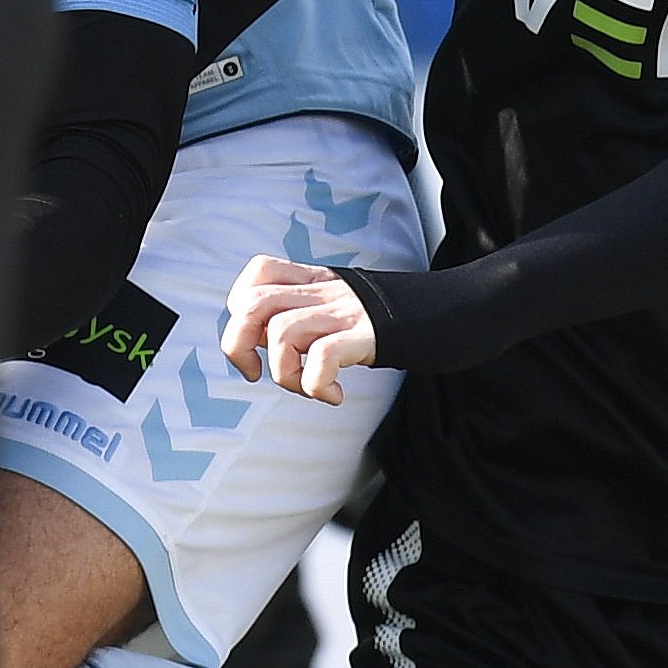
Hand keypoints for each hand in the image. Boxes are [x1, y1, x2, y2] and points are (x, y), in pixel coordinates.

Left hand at [219, 254, 376, 404]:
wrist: (429, 315)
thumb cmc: (368, 322)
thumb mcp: (328, 304)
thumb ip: (290, 310)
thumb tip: (250, 341)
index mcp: (310, 279)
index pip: (257, 273)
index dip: (240, 309)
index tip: (254, 342)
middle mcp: (321, 292)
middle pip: (253, 304)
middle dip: (238, 345)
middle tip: (255, 371)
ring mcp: (341, 312)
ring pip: (282, 332)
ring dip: (283, 373)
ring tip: (304, 386)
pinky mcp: (362, 336)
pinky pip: (322, 358)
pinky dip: (317, 385)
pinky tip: (334, 394)